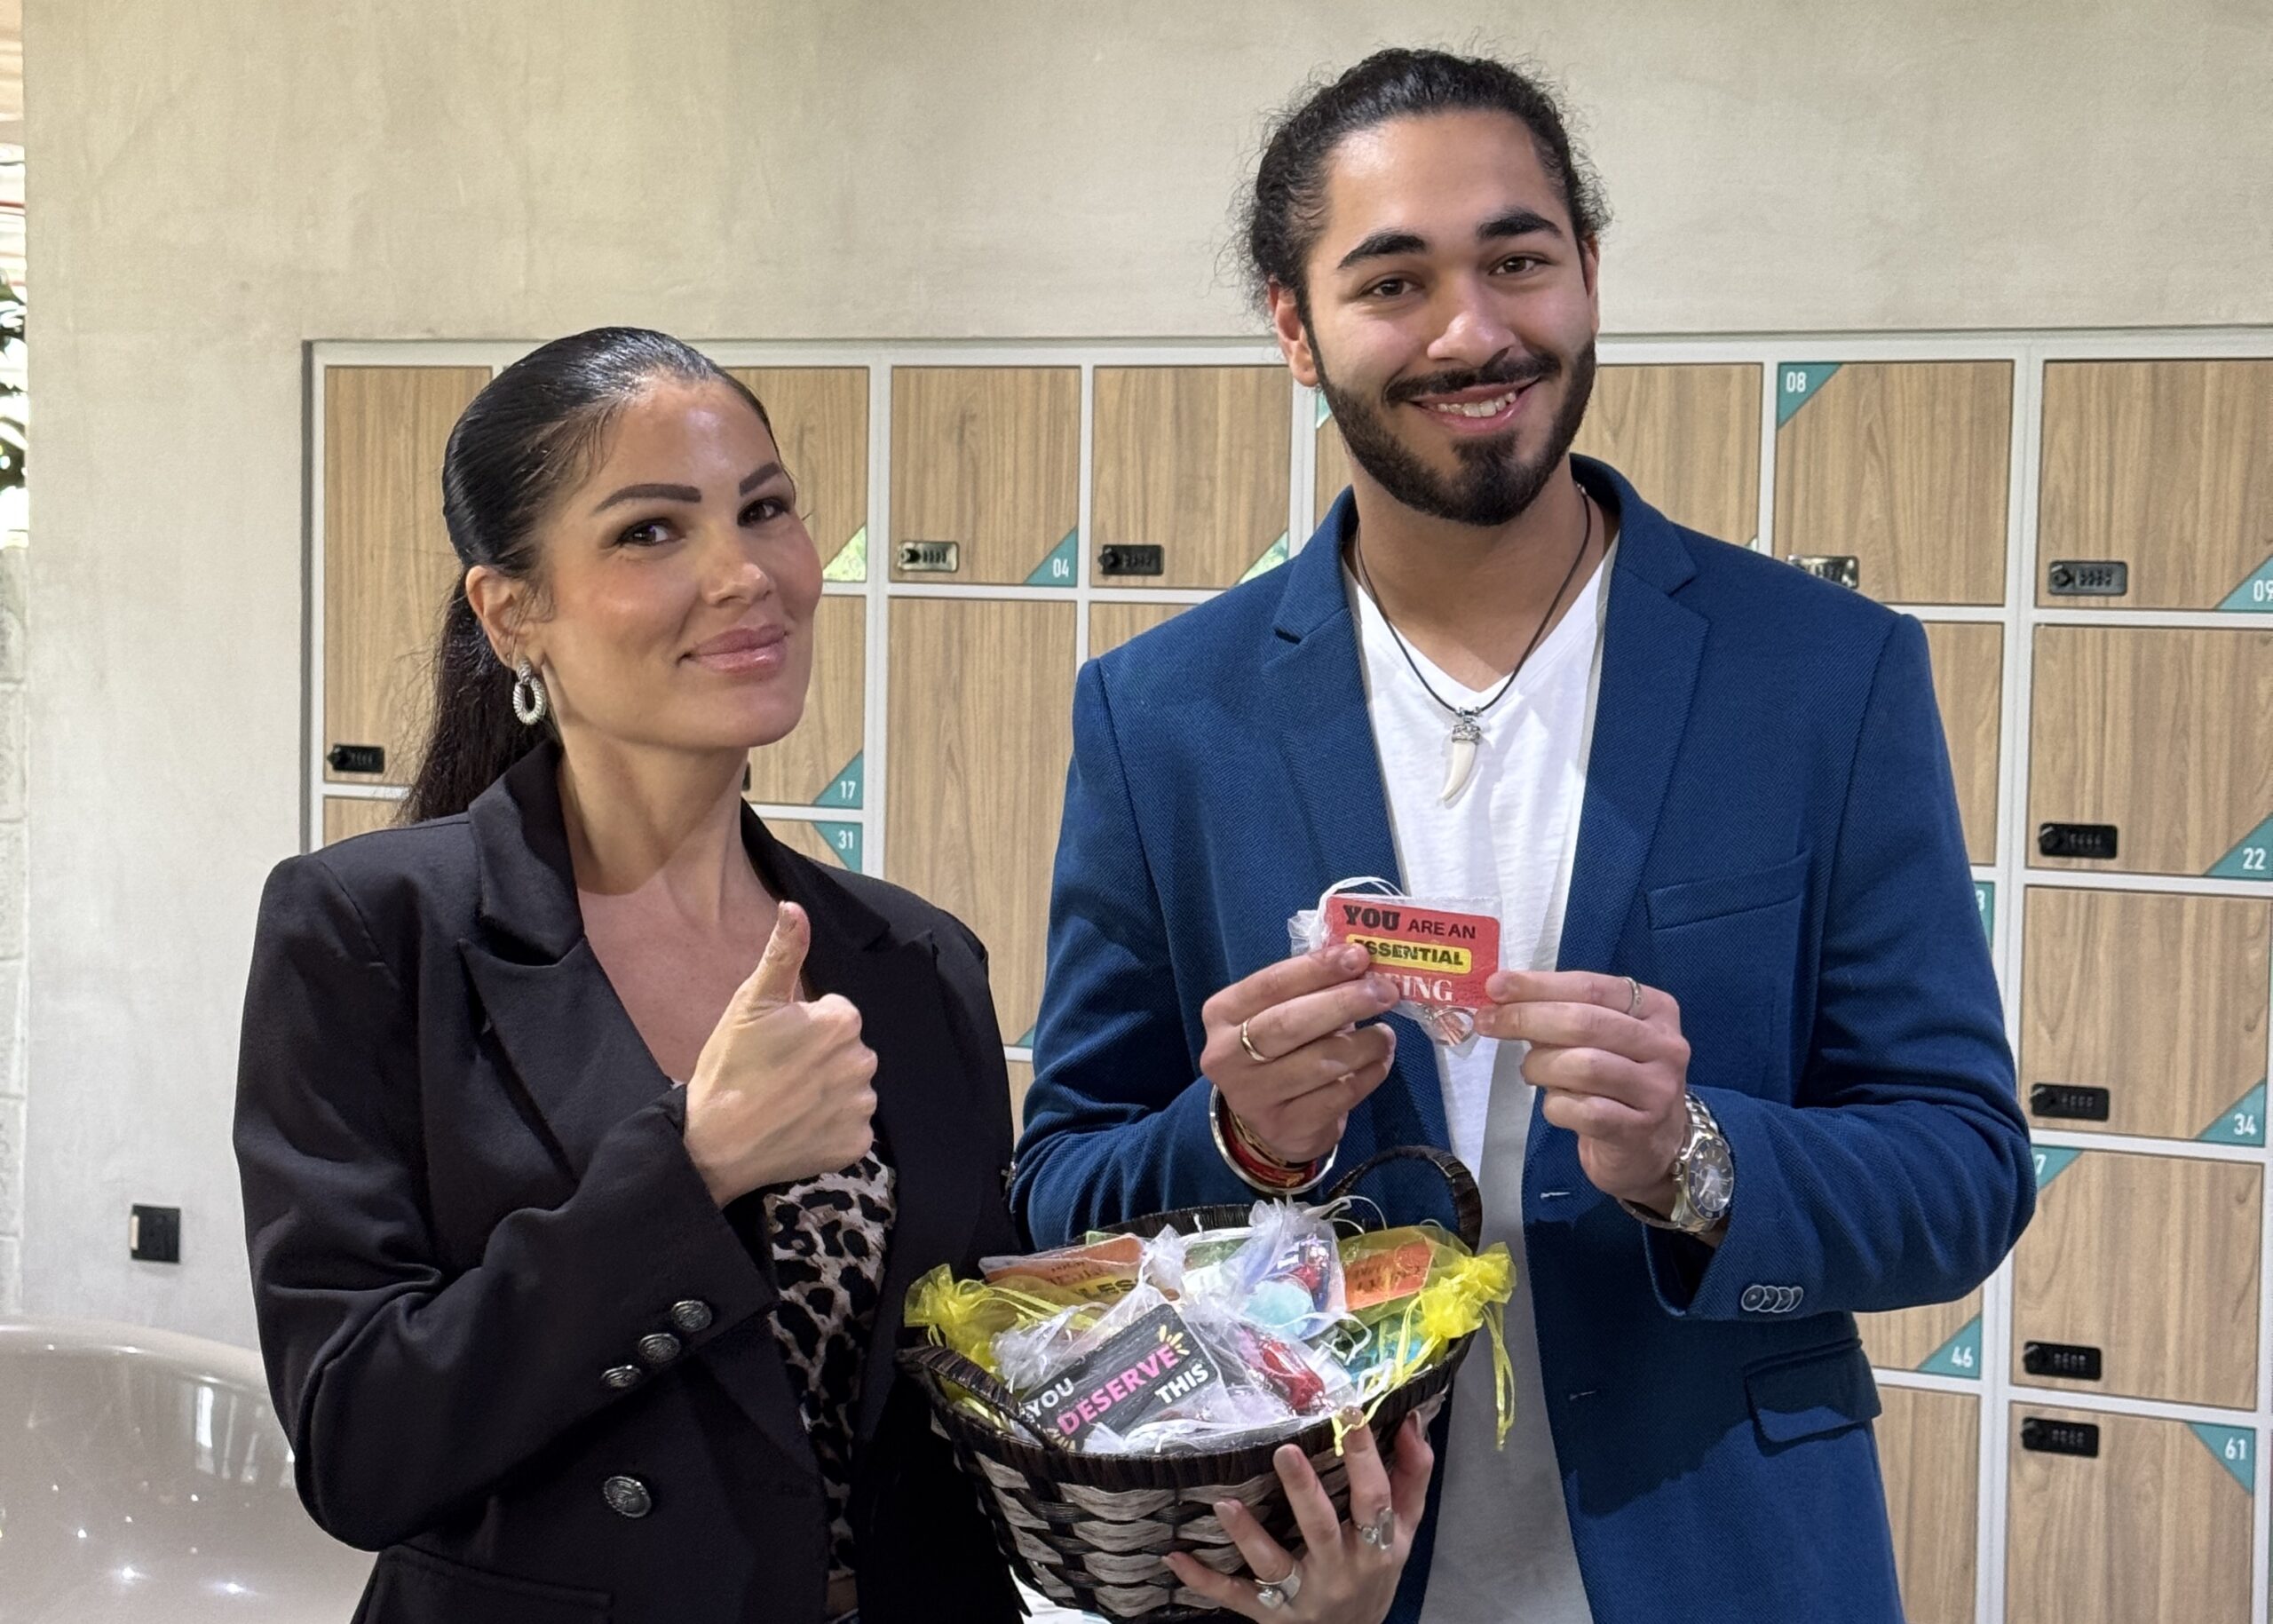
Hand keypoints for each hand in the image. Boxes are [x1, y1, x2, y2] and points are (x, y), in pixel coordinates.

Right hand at [681, 903, 878, 1203]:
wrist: (715, 1141)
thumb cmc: (731, 1067)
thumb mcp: (752, 1001)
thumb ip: (783, 952)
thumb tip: (794, 907)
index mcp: (843, 1020)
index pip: (835, 1015)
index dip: (803, 1028)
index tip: (776, 1045)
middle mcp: (863, 1060)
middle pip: (846, 1051)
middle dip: (820, 1059)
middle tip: (779, 1075)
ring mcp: (861, 1105)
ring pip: (851, 1089)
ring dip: (828, 1094)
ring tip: (786, 1102)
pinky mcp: (856, 1143)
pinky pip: (852, 1128)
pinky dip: (831, 1128)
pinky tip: (799, 1127)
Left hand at [1164, 1411, 1432, 1622]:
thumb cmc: (1376, 1570)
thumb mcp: (1404, 1530)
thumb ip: (1412, 1476)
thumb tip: (1412, 1420)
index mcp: (1376, 1546)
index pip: (1374, 1499)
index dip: (1364, 1458)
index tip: (1350, 1413)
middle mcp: (1339, 1570)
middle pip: (1321, 1529)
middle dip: (1303, 1491)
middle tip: (1284, 1450)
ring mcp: (1301, 1594)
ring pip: (1273, 1565)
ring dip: (1247, 1536)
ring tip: (1224, 1503)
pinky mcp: (1269, 1613)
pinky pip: (1234, 1596)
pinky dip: (1203, 1580)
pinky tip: (1176, 1557)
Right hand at [1201, 945, 1399, 1164]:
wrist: (1263, 1122)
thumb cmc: (1279, 1051)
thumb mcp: (1279, 1013)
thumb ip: (1311, 989)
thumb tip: (1363, 965)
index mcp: (1222, 1014)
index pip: (1271, 984)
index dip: (1317, 968)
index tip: (1359, 957)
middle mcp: (1227, 1056)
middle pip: (1290, 1023)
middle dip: (1343, 1003)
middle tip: (1384, 992)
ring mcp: (1253, 1097)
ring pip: (1319, 1063)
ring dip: (1364, 1044)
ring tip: (1386, 1034)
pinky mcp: (1285, 1128)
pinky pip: (1337, 1096)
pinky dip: (1368, 1075)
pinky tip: (1380, 1062)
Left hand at [1476, 970, 1691, 1215]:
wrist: (1651, 1148)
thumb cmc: (1616, 1081)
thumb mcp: (1600, 1038)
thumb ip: (1560, 1014)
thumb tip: (1501, 996)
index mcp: (1656, 1009)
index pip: (1591, 987)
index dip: (1539, 985)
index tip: (1495, 987)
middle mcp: (1665, 1045)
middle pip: (1585, 1023)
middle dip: (1527, 1019)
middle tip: (1488, 1023)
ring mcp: (1656, 1090)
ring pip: (1584, 1066)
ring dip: (1540, 1066)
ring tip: (1530, 1071)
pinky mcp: (1638, 1130)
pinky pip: (1583, 1111)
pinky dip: (1556, 1105)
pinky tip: (1555, 1105)